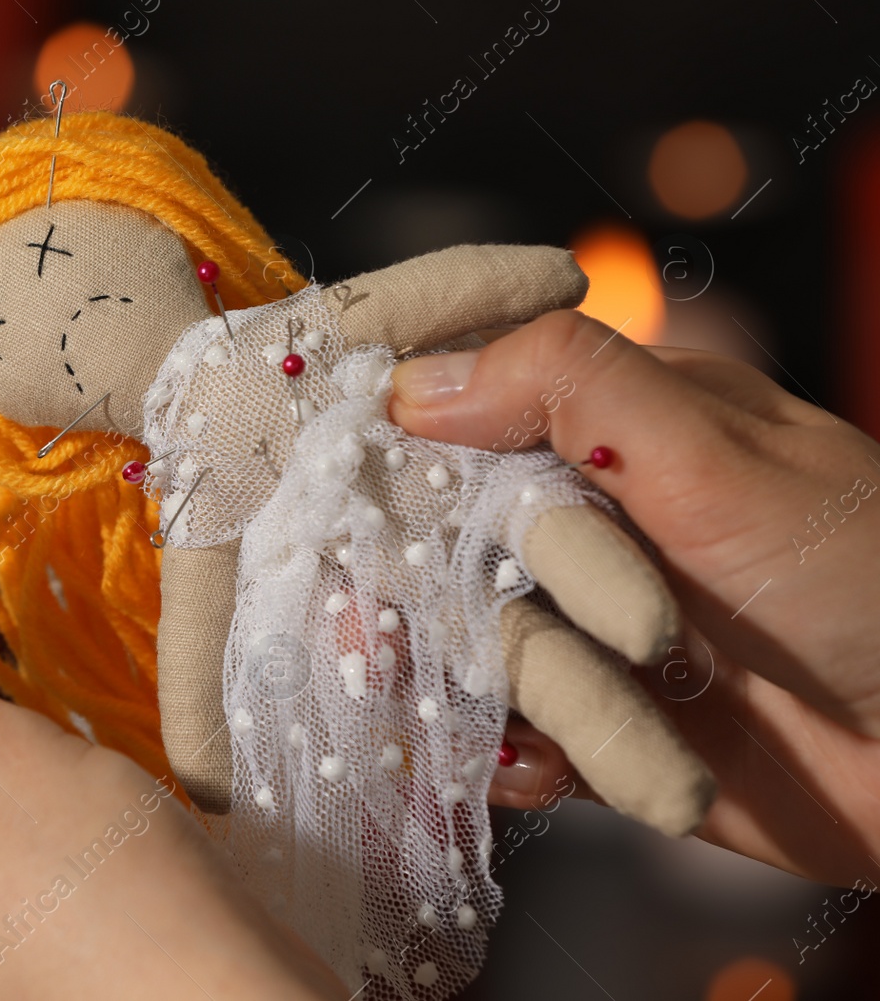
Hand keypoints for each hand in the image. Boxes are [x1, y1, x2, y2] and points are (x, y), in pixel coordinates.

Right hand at [388, 310, 879, 884]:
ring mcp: (599, 633)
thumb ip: (571, 388)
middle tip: (361, 621)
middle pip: (448, 542)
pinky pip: (518, 742)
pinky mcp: (608, 733)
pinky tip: (521, 770)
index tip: (324, 472)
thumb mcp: (714, 453)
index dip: (390, 439)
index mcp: (615, 432)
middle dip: (404, 583)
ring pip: (477, 648)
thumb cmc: (855, 573)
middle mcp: (594, 528)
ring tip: (452, 707)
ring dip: (461, 684)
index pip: (467, 411)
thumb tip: (410, 381)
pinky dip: (507, 760)